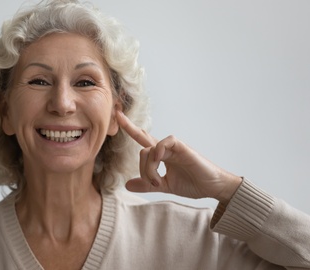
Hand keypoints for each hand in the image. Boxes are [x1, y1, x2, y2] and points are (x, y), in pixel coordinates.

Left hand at [116, 111, 241, 203]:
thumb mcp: (164, 186)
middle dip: (130, 129)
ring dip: (149, 168)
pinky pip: (165, 142)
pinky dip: (158, 151)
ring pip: (149, 148)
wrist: (213, 188)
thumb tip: (127, 185)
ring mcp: (174, 147)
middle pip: (142, 138)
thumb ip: (147, 185)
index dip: (130, 128)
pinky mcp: (183, 148)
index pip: (142, 139)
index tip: (117, 115)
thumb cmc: (192, 184)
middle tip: (131, 143)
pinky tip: (159, 162)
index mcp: (161, 155)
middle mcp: (165, 149)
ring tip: (157, 182)